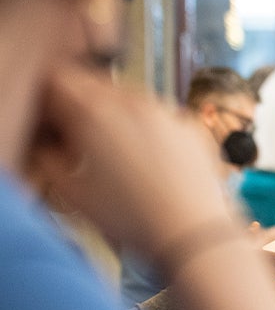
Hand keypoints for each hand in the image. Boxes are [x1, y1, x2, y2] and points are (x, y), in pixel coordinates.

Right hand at [30, 63, 237, 255]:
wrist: (191, 228)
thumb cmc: (132, 217)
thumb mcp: (71, 192)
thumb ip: (49, 157)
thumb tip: (47, 144)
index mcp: (94, 112)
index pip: (60, 81)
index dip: (53, 104)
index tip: (55, 126)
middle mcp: (132, 102)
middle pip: (95, 86)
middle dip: (84, 108)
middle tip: (84, 143)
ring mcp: (166, 109)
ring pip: (130, 98)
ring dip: (117, 116)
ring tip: (119, 157)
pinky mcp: (191, 123)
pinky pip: (161, 115)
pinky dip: (150, 128)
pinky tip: (151, 161)